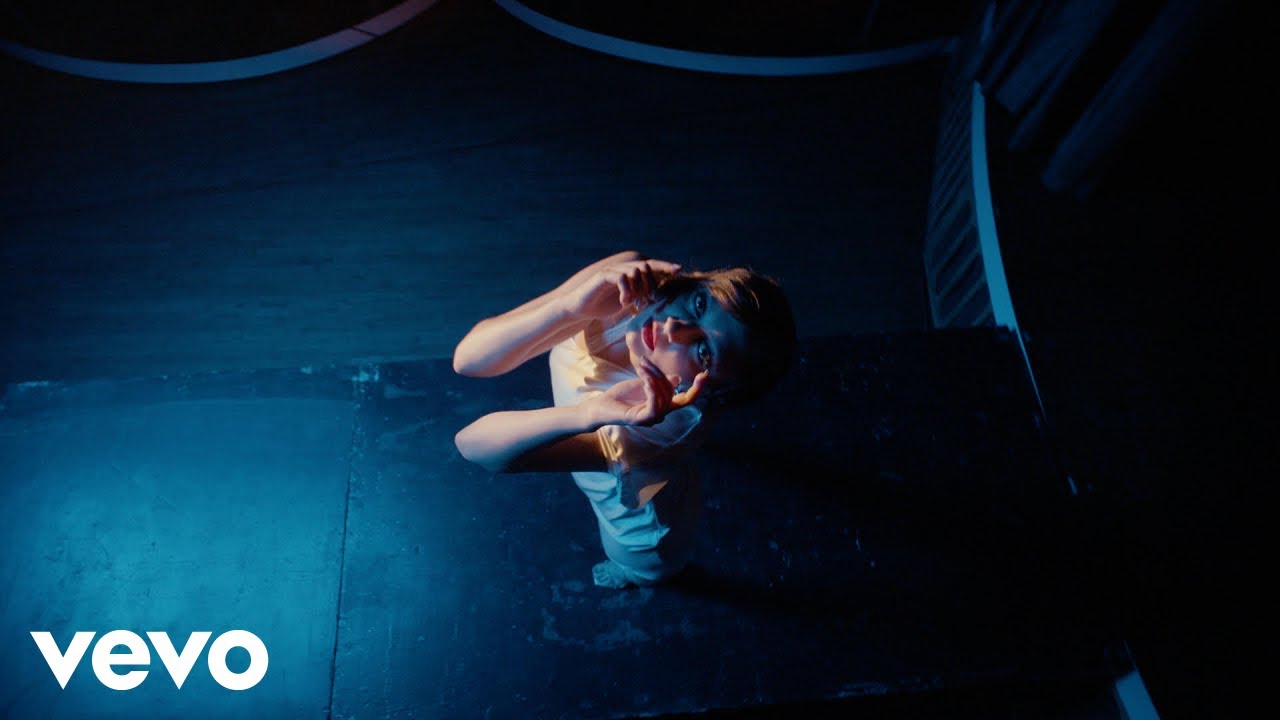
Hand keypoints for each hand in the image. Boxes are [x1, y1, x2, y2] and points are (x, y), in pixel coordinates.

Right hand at [560, 258, 681, 318]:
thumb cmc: (604, 305)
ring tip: (636, 303)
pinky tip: (625, 303)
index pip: (651, 265)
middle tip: (652, 299)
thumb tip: (659, 300)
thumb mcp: (627, 301)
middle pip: (646, 266)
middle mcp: (622, 268)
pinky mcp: (603, 276)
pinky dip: (626, 290)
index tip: (680, 270)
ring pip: (634, 270)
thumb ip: (641, 296)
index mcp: (630, 273)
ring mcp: (612, 270)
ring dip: (639, 288)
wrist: (580, 308)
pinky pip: (621, 277)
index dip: (665, 265)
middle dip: (652, 283)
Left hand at [587, 360, 709, 426]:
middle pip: (671, 391)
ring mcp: (651, 418)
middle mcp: (660, 414)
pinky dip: (652, 390)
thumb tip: (677, 378)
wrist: (601, 405)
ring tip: (641, 367)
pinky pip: (654, 405)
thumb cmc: (621, 395)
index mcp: (663, 405)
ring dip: (653, 378)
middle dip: (660, 373)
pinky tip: (645, 380)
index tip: (704, 374)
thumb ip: (660, 381)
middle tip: (644, 361)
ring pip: (663, 396)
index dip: (697, 389)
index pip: (686, 399)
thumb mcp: (644, 383)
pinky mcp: (641, 420)